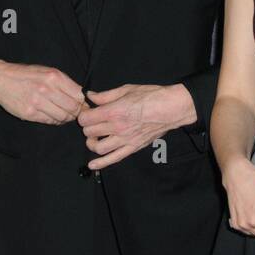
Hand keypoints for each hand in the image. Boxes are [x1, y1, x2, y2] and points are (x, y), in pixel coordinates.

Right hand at [0, 58, 83, 123]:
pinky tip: (53, 115)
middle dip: (77, 112)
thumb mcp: (48, 71)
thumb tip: (83, 97)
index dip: (84, 102)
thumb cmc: (27, 75)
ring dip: (67, 118)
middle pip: (73, 108)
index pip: (79, 95)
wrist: (0, 79)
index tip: (84, 105)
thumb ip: (65, 83)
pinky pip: (50, 121)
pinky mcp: (30, 113)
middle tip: (75, 112)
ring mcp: (37, 103)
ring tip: (64, 114)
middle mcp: (46, 89)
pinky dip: (55, 120)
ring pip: (63, 117)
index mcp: (54, 77)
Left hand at [79, 83, 196, 170]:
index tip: (89, 112)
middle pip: (89, 133)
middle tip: (93, 122)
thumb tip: (90, 96)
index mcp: (113, 111)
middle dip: (88, 127)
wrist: (171, 108)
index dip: (84, 115)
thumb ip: (106, 95)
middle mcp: (116, 127)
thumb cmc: (151, 96)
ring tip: (96, 137)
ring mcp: (124, 140)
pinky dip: (101, 163)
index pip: (85, 119)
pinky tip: (93, 165)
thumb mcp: (126, 90)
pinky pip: (113, 158)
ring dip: (93, 143)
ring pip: (98, 148)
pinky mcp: (133, 147)